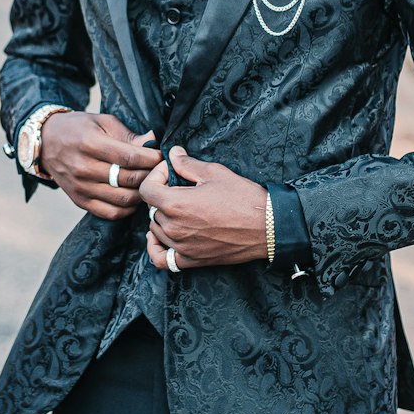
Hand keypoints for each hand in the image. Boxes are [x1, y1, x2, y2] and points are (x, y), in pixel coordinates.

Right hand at [41, 112, 162, 220]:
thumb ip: (127, 135)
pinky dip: (127, 209)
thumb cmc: (78, 128)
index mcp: (90, 144)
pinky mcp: (79, 201)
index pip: (129, 157)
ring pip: (122, 199)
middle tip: (158, 171)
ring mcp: (81, 187)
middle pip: (128, 179)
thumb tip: (152, 141)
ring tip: (148, 184)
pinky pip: (110, 213)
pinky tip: (133, 197)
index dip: (151, 158)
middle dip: (150, 175)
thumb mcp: (102, 121)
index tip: (161, 157)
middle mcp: (83, 168)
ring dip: (141, 193)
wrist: (45, 143)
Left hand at [139, 146, 268, 269]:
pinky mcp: (191, 260)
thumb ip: (188, 164)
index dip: (155, 176)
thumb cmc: (243, 198)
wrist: (267, 227)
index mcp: (176, 204)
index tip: (170, 172)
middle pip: (152, 209)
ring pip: (156, 230)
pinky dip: (156, 248)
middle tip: (181, 188)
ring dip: (162, 217)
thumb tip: (173, 153)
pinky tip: (162, 237)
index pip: (146, 189)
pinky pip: (161, 259)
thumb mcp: (215, 173)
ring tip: (179, 208)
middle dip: (162, 195)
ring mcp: (181, 246)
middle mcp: (174, 227)